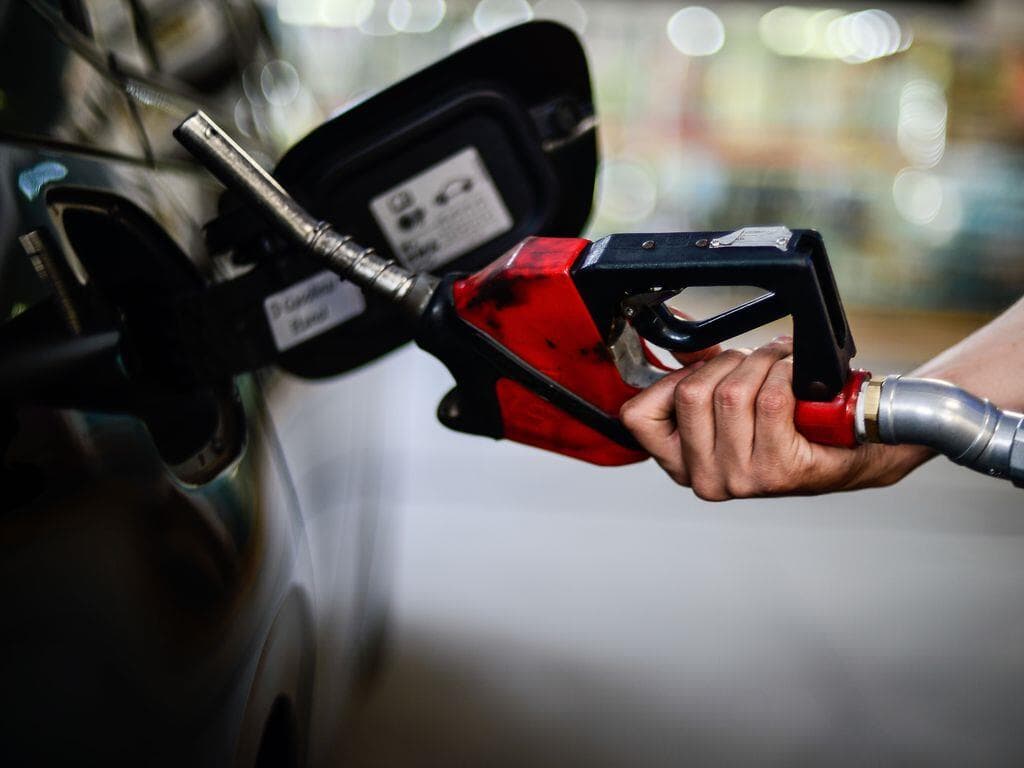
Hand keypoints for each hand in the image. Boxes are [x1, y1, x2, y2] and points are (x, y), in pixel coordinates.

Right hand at [620, 337, 929, 499]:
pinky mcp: (779, 470)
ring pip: (731, 392)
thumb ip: (697, 372)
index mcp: (682, 464)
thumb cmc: (793, 422)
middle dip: (727, 362)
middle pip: (691, 392)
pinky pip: (771, 398)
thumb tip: (677, 340)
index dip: (669, 380)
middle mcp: (706, 479)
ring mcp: (741, 479)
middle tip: (754, 363)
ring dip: (762, 362)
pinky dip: (786, 373)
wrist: (859, 447)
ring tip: (781, 364)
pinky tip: (798, 376)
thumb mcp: (731, 399)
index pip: (639, 415)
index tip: (701, 371)